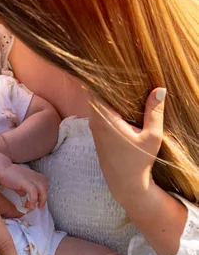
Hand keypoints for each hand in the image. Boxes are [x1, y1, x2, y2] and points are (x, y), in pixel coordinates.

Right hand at [0, 163, 47, 209]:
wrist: (2, 169)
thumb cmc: (9, 176)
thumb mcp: (19, 182)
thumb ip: (23, 188)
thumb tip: (24, 195)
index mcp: (34, 175)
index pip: (44, 184)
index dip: (43, 193)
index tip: (39, 201)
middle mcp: (35, 176)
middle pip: (45, 187)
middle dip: (44, 198)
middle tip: (40, 207)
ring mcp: (31, 178)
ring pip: (43, 189)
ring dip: (41, 200)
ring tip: (37, 207)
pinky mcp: (26, 182)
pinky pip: (34, 192)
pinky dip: (34, 200)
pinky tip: (30, 205)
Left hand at [89, 87, 165, 206]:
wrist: (125, 185)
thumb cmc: (138, 162)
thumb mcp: (152, 137)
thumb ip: (154, 112)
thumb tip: (160, 89)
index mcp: (104, 118)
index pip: (96, 88)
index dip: (105, 77)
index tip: (119, 69)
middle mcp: (95, 120)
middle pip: (97, 93)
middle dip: (110, 84)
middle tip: (128, 76)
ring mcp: (94, 127)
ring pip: (98, 102)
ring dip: (111, 96)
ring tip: (129, 88)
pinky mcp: (97, 132)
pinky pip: (100, 112)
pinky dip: (110, 106)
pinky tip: (125, 104)